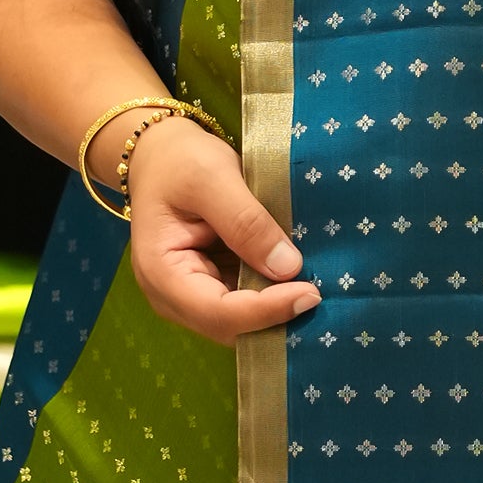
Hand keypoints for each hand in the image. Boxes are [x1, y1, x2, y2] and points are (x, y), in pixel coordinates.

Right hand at [123, 112, 319, 343]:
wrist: (162, 154)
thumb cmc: (179, 161)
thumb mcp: (212, 178)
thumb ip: (247, 222)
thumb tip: (288, 267)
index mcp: (161, 273)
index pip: (218, 312)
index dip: (266, 310)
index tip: (311, 293)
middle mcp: (172, 297)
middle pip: (230, 328)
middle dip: (275, 317)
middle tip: (321, 292)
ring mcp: (191, 296)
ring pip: (242, 323)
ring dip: (278, 309)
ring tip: (317, 286)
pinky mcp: (211, 288)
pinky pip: (246, 305)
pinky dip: (273, 295)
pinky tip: (300, 279)